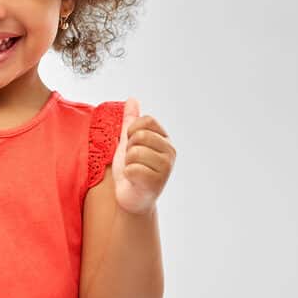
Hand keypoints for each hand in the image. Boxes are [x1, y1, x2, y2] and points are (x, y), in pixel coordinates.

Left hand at [111, 97, 175, 214]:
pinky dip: (128, 175)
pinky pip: (132, 169)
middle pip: (140, 136)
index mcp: (164, 139)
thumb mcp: (128, 141)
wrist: (130, 198)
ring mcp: (166, 167)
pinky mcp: (158, 182)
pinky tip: (134, 181)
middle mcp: (170, 151)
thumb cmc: (130, 170)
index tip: (132, 145)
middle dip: (129, 149)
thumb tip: (132, 99)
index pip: (146, 121)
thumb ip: (130, 120)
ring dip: (127, 163)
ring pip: (135, 152)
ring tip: (134, 171)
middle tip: (132, 161)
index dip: (132, 131)